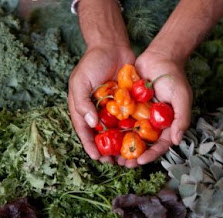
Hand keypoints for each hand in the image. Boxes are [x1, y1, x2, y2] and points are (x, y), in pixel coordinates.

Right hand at [68, 44, 134, 163]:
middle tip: (113, 162)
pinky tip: (138, 140)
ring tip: (126, 156)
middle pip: (102, 135)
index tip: (97, 157)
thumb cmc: (92, 63)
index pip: (85, 130)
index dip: (90, 145)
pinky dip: (132, 130)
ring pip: (117, 130)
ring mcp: (114, 108)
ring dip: (121, 144)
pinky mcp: (127, 103)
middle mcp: (98, 111)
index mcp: (84, 107)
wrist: (112, 47)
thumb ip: (82, 102)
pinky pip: (129, 118)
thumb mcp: (80, 81)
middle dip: (107, 149)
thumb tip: (91, 124)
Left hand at [117, 50, 192, 167]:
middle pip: (142, 144)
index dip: (151, 155)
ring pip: (130, 134)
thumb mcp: (182, 98)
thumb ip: (182, 119)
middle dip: (133, 155)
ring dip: (121, 146)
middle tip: (123, 164)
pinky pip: (121, 118)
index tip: (140, 161)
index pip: (159, 145)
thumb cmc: (174, 78)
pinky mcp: (129, 106)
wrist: (160, 57)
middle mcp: (152, 123)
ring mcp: (139, 115)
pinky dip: (114, 127)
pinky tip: (105, 135)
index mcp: (165, 125)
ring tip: (112, 156)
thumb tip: (176, 141)